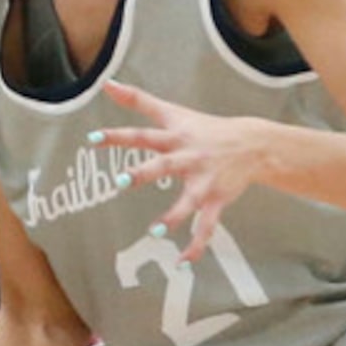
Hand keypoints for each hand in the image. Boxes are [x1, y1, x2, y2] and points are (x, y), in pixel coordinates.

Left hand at [99, 82, 268, 261]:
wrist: (252, 144)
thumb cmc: (204, 128)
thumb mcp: (173, 112)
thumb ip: (139, 101)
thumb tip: (108, 83)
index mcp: (175, 138)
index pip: (142, 135)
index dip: (118, 137)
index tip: (93, 139)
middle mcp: (188, 158)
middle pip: (164, 165)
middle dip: (144, 173)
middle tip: (122, 181)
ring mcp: (204, 181)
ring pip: (188, 201)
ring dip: (174, 216)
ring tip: (156, 232)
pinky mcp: (217, 200)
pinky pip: (207, 226)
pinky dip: (196, 244)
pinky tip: (183, 261)